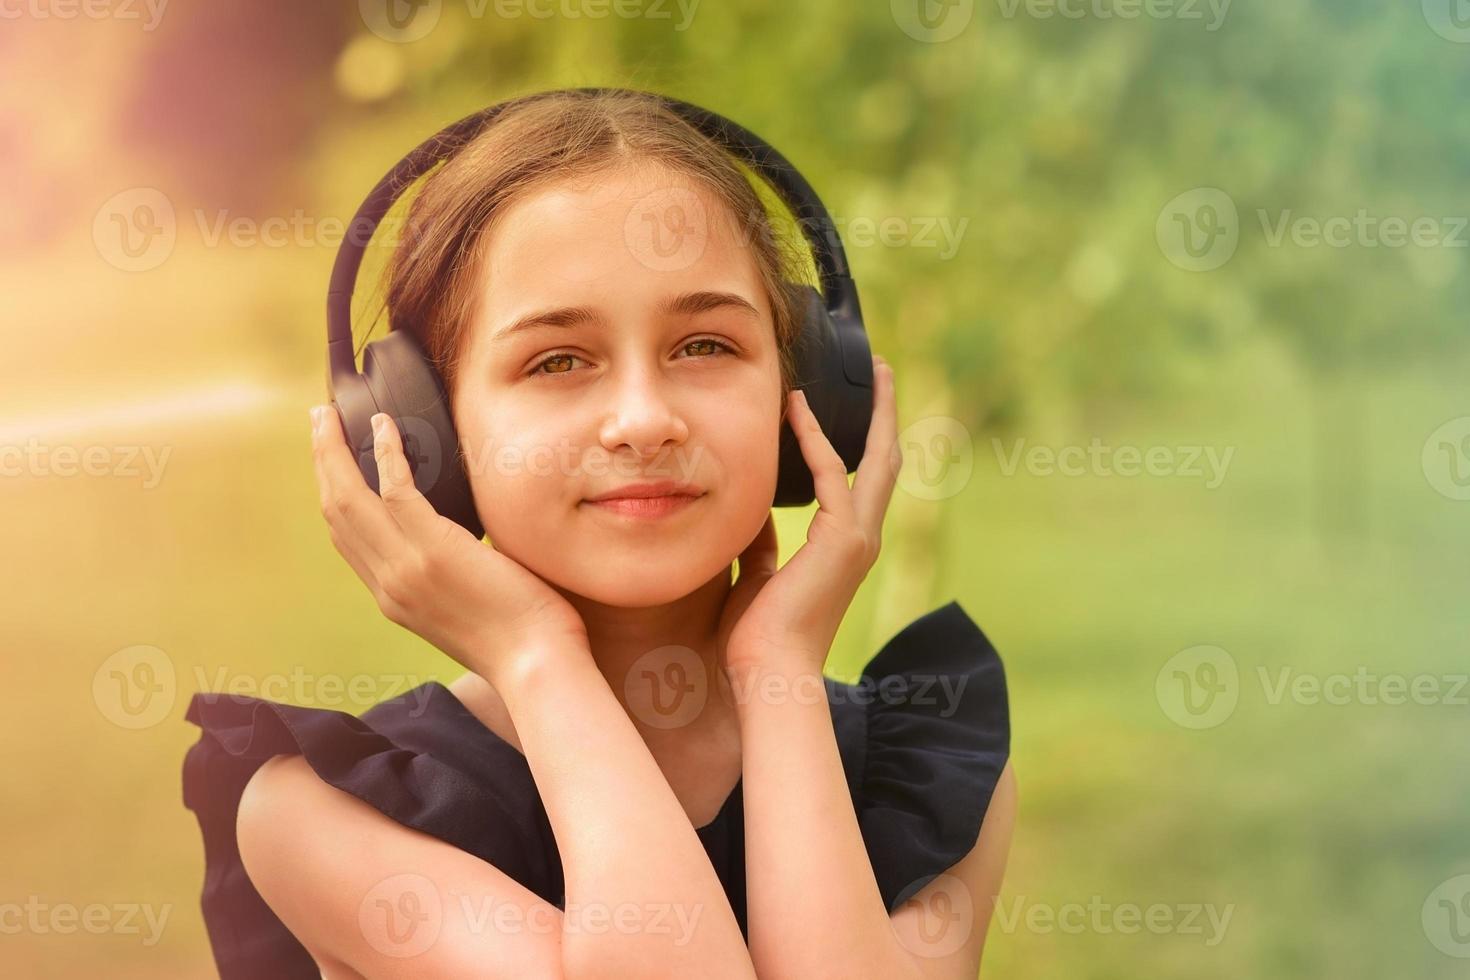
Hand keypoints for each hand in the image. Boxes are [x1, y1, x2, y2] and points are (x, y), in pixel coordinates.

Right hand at [309, 405, 589, 687]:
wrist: (537, 665)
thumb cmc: (524, 638)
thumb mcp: (469, 605)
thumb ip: (454, 574)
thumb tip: (474, 540)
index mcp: (394, 597)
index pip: (347, 540)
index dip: (334, 495)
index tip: (332, 462)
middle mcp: (388, 584)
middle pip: (335, 513)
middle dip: (323, 462)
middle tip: (320, 422)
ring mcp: (405, 568)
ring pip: (349, 497)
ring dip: (334, 450)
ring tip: (331, 415)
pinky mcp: (432, 550)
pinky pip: (395, 490)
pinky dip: (387, 452)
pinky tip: (385, 425)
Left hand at [716, 355, 899, 676]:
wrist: (767, 672)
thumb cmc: (756, 636)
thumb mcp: (758, 576)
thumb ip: (763, 543)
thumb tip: (752, 516)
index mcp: (846, 548)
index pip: (861, 480)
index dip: (859, 439)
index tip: (846, 404)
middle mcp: (862, 538)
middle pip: (887, 462)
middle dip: (887, 414)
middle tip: (884, 371)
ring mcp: (858, 538)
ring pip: (878, 459)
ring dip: (875, 412)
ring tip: (873, 371)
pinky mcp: (842, 538)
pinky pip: (831, 472)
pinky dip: (814, 437)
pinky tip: (797, 408)